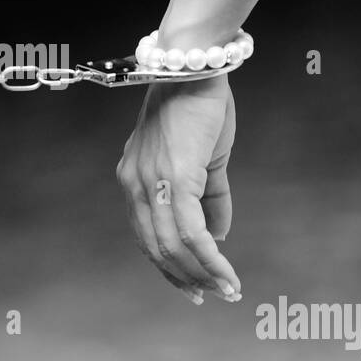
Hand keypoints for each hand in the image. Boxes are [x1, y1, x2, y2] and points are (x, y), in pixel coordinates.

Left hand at [115, 75, 240, 303]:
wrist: (195, 63)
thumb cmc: (200, 104)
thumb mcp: (204, 158)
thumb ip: (210, 197)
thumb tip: (217, 236)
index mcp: (134, 178)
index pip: (147, 236)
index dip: (169, 266)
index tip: (192, 288)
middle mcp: (134, 184)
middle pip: (157, 248)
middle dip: (186, 277)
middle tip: (213, 296)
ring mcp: (150, 181)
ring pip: (173, 246)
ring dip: (201, 274)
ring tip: (226, 289)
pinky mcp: (175, 176)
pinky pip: (192, 231)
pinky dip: (210, 259)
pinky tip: (226, 273)